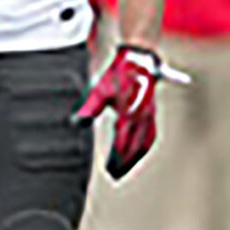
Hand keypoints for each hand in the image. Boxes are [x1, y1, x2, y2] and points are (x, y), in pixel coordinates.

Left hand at [73, 45, 189, 179]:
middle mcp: (143, 116)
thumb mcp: (100, 88)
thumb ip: (89, 106)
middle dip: (126, 162)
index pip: (123, 143)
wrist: (137, 55)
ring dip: (136, 157)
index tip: (109, 171)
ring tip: (126, 167)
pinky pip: (151, 133)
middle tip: (115, 174)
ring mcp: (150, 113)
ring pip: (146, 141)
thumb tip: (77, 123)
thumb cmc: (118, 71)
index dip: (116, 160)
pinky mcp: (152, 110)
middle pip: (136, 146)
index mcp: (130, 112)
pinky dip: (145, 146)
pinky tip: (140, 151)